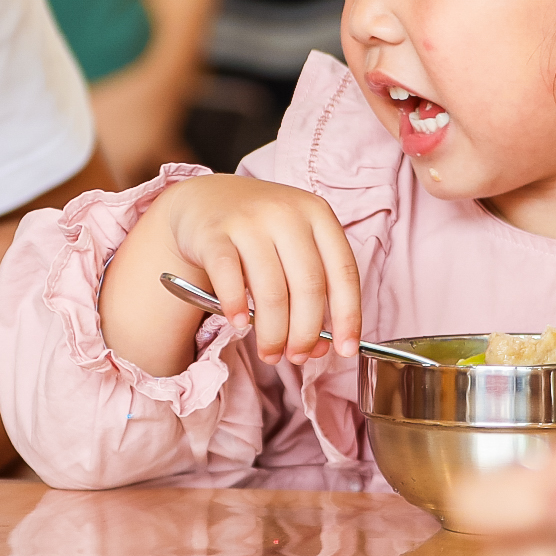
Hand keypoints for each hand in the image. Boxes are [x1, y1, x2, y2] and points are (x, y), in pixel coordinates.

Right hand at [152, 174, 361, 364]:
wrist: (207, 198)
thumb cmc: (260, 229)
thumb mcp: (294, 244)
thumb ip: (312, 289)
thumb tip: (319, 346)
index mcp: (318, 214)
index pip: (343, 272)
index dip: (348, 316)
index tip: (345, 349)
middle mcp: (287, 213)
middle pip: (308, 286)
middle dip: (305, 332)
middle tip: (297, 356)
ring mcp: (248, 220)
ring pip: (271, 290)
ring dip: (273, 332)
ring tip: (270, 352)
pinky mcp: (213, 233)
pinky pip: (228, 277)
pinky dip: (236, 307)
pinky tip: (240, 324)